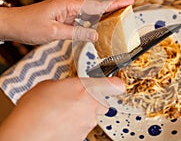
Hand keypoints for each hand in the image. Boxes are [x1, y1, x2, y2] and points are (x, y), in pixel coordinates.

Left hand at [0, 0, 133, 43]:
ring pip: (91, 11)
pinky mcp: (65, 16)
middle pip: (97, 5)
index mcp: (68, 6)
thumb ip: (77, 33)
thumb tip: (96, 34)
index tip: (129, 1)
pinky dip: (94, 21)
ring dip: (105, 13)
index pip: (96, 5)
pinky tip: (100, 25)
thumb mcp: (54, 32)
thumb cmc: (29, 25)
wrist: (13, 24)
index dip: (114, 4)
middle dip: (114, 6)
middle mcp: (70, 5)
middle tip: (130, 6)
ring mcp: (67, 10)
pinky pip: (83, 18)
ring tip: (120, 16)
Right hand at [0, 77, 124, 140]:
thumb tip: (64, 88)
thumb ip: (65, 84)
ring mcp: (88, 123)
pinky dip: (73, 125)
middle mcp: (91, 106)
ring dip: (80, 114)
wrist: (27, 135)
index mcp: (86, 88)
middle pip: (101, 102)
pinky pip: (81, 127)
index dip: (115, 84)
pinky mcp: (82, 136)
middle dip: (91, 100)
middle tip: (74, 99)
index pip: (115, 85)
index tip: (114, 84)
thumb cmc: (35, 110)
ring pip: (90, 115)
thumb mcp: (48, 85)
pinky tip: (58, 123)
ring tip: (60, 113)